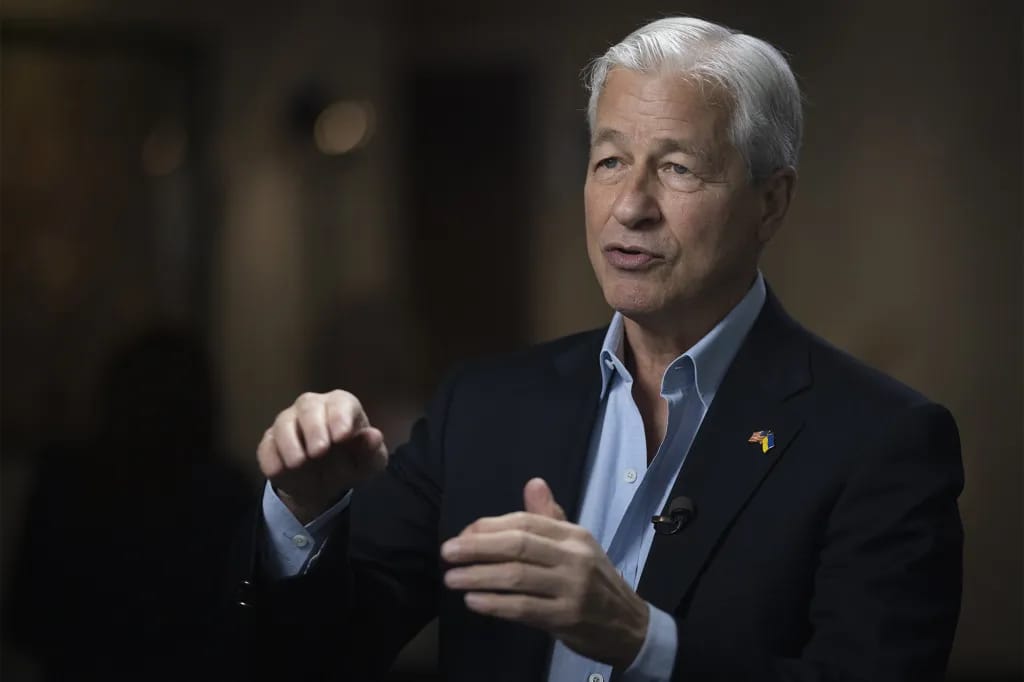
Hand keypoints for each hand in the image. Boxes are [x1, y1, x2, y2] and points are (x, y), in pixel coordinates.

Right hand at [257, 390, 387, 522]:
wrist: (324, 483)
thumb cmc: (351, 462)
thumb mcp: (369, 462)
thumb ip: (372, 449)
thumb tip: (374, 436)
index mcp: (341, 406)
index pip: (341, 402)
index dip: (340, 417)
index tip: (343, 436)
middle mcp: (313, 407)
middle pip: (309, 406)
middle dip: (314, 428)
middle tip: (320, 451)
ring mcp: (289, 422)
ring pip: (284, 422)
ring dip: (290, 442)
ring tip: (299, 463)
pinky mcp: (270, 442)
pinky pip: (266, 445)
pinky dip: (271, 458)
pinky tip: (280, 471)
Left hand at [441, 478, 648, 668]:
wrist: (628, 626)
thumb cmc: (594, 582)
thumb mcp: (578, 545)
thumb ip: (550, 516)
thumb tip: (533, 483)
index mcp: (573, 535)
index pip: (525, 522)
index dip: (490, 526)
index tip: (463, 534)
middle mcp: (573, 557)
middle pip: (518, 545)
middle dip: (477, 547)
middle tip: (447, 552)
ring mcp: (571, 588)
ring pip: (516, 576)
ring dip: (478, 576)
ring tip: (451, 578)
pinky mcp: (566, 618)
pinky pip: (523, 608)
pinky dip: (495, 603)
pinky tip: (473, 601)